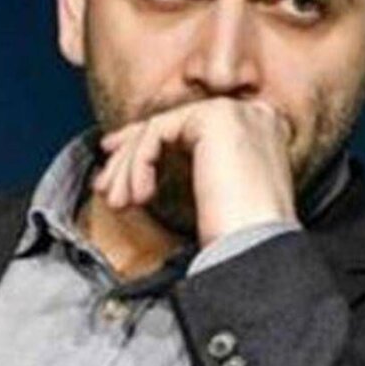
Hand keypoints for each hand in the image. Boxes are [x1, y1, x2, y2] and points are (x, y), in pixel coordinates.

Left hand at [91, 98, 296, 246]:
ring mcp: (236, 112)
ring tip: (118, 202)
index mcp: (258, 130)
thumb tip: (142, 154)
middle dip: (129, 156)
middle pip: (170, 124)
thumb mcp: (213, 191)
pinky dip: (139, 165)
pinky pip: (157, 133)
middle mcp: (252, 114)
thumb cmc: (237, 238)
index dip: (146, 145)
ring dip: (128, 168)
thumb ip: (190, 161)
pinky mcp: (216, 117)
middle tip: (106, 185)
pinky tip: (138, 196)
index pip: (189, 126)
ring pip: (157, 128)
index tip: (117, 168)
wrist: (257, 254)